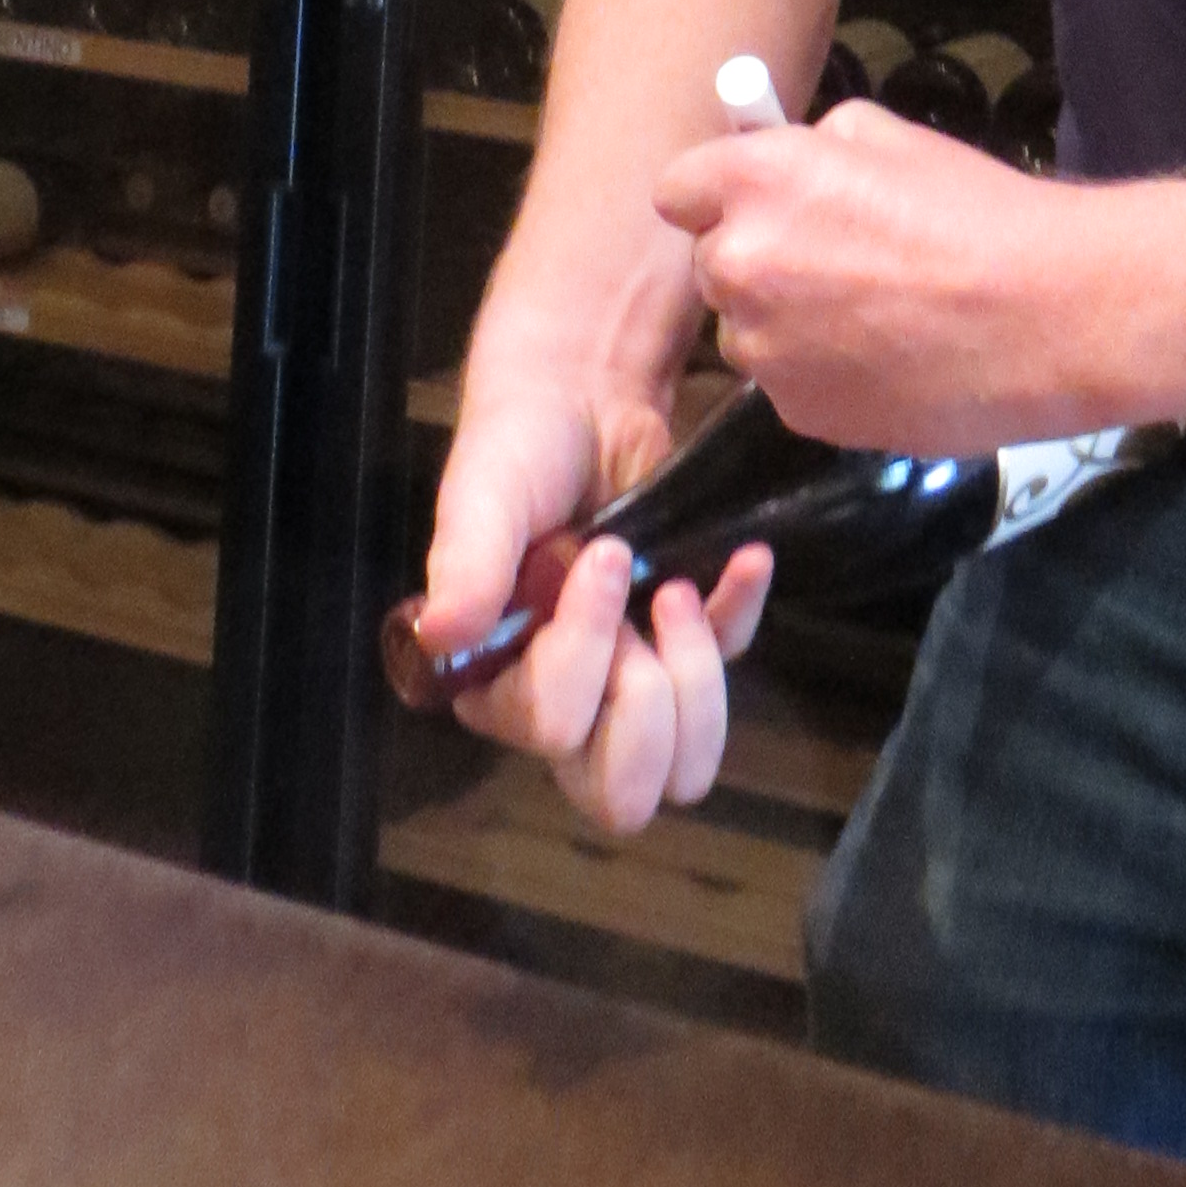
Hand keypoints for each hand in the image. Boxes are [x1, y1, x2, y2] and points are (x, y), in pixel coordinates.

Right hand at [414, 368, 771, 836]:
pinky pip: (735, 661)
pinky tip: (746, 559)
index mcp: (501, 685)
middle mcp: (568, 702)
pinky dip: (743, 613)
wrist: (579, 393)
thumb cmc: (517, 448)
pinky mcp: (689, 634)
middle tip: (646, 609)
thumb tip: (440, 632)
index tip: (596, 558)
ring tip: (676, 589)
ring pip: (688, 761)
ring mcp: (634, 674)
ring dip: (699, 675)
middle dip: (649, 709)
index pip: (552, 730)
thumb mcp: (481, 495)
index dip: (582, 654)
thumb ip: (465, 564)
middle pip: (623, 793)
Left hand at [655, 99, 1092, 451]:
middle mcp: (743, 264)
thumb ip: (813, 151)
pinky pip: (787, 382)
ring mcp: (764, 349)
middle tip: (831, 259)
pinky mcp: (797, 413)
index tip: (754, 203)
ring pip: (748, 331)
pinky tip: (888, 359)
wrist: (1046, 315)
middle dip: (757, 259)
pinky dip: (821, 372)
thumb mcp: (889, 139)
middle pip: (712, 264)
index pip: (676, 191)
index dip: (716, 196)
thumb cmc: (976, 211)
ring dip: (785, 322)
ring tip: (873, 316)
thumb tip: (783, 166)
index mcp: (758, 181)